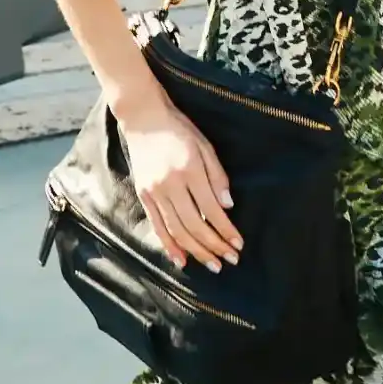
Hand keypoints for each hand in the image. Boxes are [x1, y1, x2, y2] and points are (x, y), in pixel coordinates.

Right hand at [116, 96, 242, 273]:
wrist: (143, 119)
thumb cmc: (179, 130)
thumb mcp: (205, 146)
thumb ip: (218, 176)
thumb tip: (228, 207)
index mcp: (189, 170)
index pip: (211, 209)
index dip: (226, 229)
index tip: (238, 243)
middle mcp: (170, 184)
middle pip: (194, 225)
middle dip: (214, 245)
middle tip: (230, 260)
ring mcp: (154, 192)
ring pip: (177, 230)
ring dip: (196, 251)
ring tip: (212, 264)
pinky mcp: (144, 196)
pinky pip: (157, 226)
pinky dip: (169, 246)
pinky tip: (181, 260)